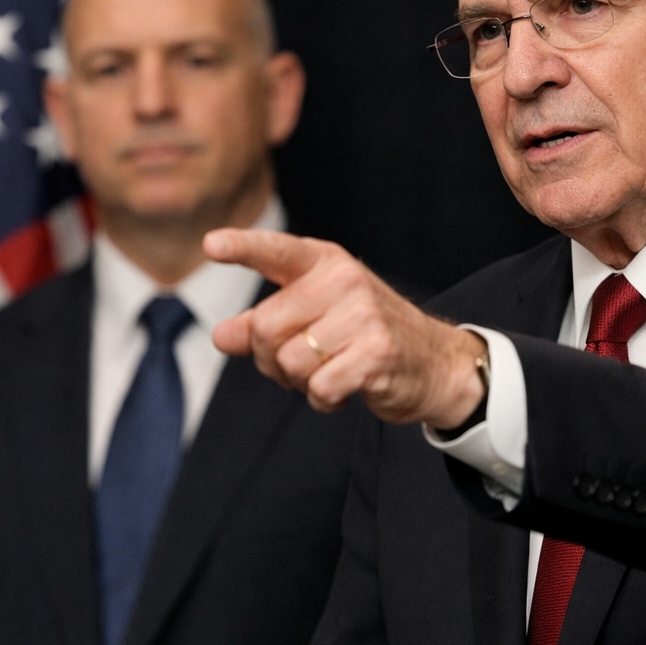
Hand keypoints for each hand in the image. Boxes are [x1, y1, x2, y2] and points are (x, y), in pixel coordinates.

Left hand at [203, 228, 486, 429]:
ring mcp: (364, 314)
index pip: (277, 250)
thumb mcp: (314, 319)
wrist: (435, 362)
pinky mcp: (377, 352)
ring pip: (289, 362)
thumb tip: (222, 335)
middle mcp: (345, 280)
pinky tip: (346, 387)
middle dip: (272, 360)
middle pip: (266, 328)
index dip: (242, 247)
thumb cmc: (364, 336)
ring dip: (301, 382)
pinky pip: (319, 387)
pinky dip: (325, 399)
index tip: (210, 246)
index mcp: (325, 264)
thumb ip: (265, 325)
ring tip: (330, 371)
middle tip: (301, 364)